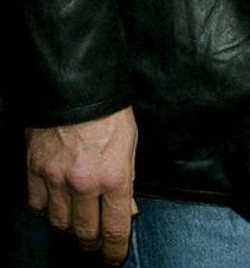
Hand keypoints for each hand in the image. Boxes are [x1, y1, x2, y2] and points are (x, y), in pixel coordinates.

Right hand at [27, 107, 137, 263]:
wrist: (75, 85)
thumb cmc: (109, 111)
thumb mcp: (129, 143)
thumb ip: (128, 178)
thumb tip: (129, 209)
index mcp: (114, 175)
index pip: (114, 228)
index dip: (114, 250)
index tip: (114, 258)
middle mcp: (84, 183)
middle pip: (85, 233)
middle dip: (92, 243)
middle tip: (95, 243)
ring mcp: (56, 178)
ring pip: (60, 223)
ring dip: (70, 226)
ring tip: (76, 221)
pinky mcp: (35, 170)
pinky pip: (37, 206)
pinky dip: (46, 210)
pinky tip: (55, 203)